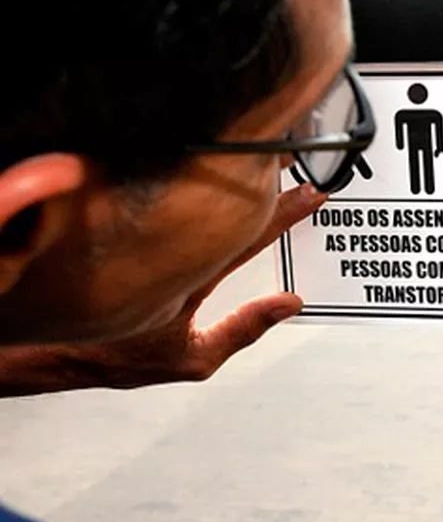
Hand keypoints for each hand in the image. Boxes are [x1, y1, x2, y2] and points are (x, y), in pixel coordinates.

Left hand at [0, 184, 326, 394]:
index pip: (250, 235)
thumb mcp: (191, 357)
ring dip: (234, 180)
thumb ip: (242, 329)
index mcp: (193, 275)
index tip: (311, 193)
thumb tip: (288, 304)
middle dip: (266, 183)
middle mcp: (173, 249)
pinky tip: (214, 175)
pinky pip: (169, 201)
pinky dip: (197, 186)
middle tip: (295, 165)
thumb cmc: (114, 353)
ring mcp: (153, 239)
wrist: (52, 346)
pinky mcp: (134, 233)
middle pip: (230, 205)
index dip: (285, 213)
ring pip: (199, 197)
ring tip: (264, 166)